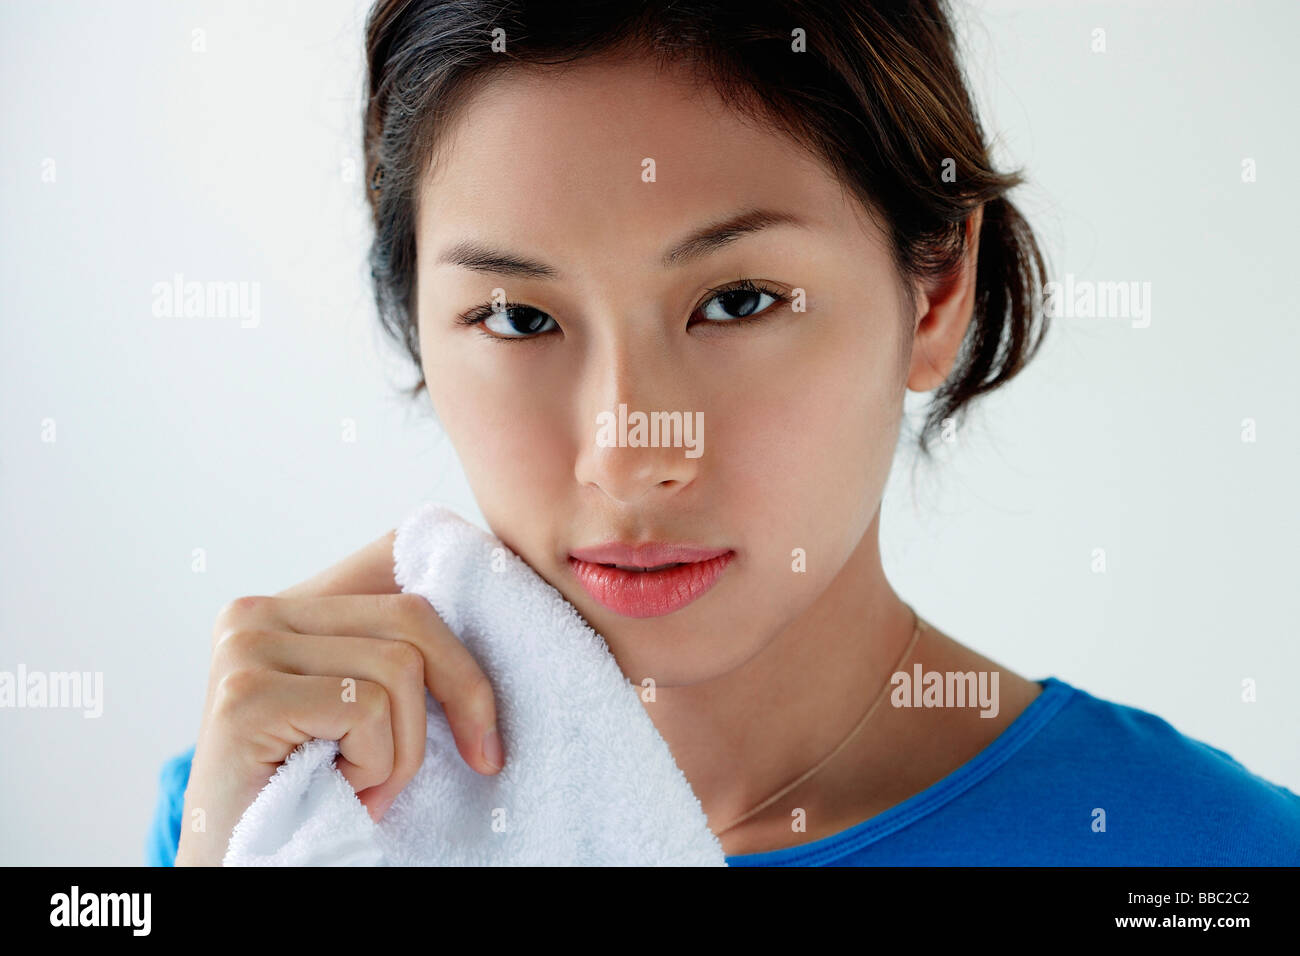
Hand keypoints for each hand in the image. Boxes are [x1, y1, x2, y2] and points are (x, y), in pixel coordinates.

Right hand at [174, 531, 502, 864]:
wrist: (244, 873)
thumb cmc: (314, 795)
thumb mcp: (365, 708)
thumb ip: (399, 650)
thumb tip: (495, 594)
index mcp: (289, 605)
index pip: (396, 555)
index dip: (460, 610)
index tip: (488, 680)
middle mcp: (257, 612)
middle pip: (415, 616)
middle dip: (454, 697)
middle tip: (451, 761)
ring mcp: (246, 648)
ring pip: (400, 667)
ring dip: (402, 751)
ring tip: (359, 785)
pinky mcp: (246, 696)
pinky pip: (368, 710)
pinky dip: (374, 767)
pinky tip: (335, 790)